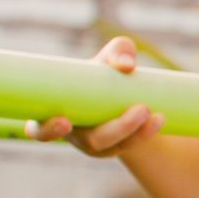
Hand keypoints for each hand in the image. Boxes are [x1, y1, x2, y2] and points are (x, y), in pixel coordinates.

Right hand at [25, 36, 164, 157]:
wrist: (124, 89)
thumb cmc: (106, 69)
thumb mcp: (111, 54)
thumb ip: (118, 50)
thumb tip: (126, 65)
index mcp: (53, 112)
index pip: (39, 131)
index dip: (47, 130)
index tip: (64, 121)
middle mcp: (73, 134)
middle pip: (91, 142)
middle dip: (116, 129)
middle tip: (140, 109)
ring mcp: (96, 145)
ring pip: (113, 146)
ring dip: (135, 132)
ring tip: (152, 111)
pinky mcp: (117, 147)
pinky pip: (130, 145)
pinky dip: (145, 133)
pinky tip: (159, 119)